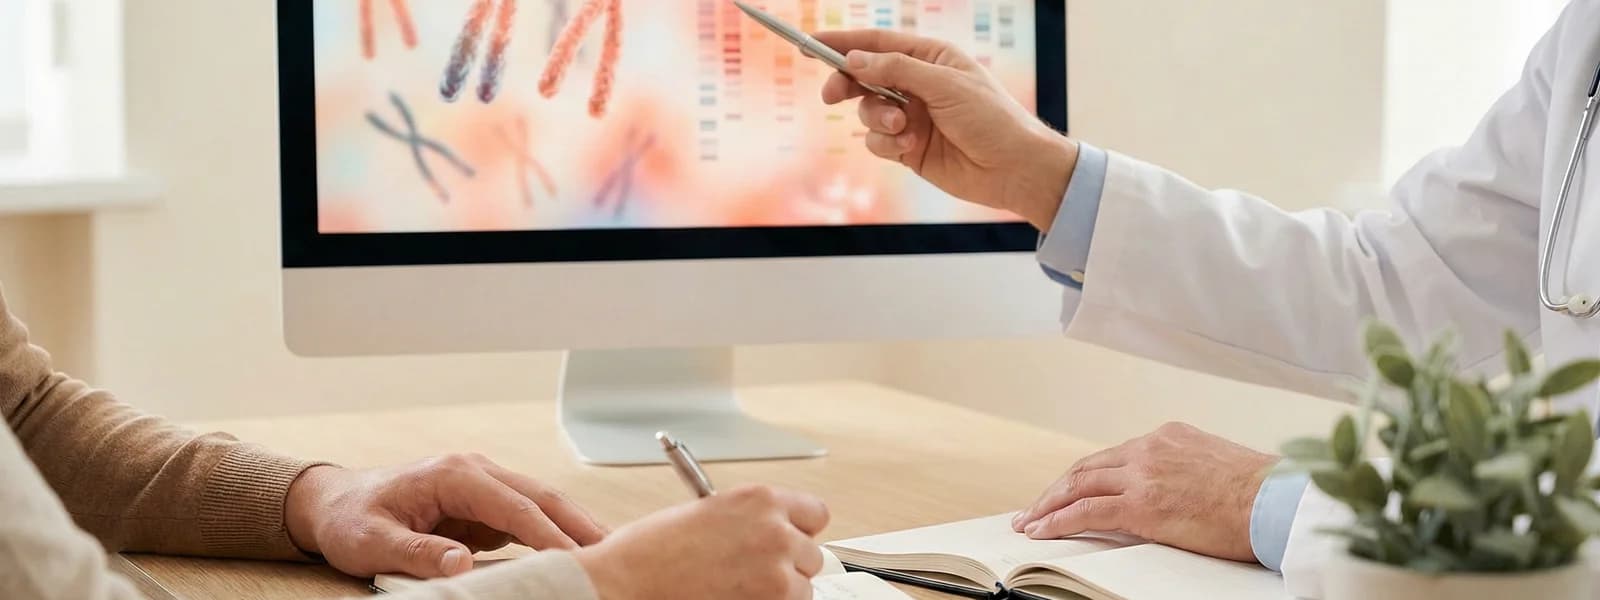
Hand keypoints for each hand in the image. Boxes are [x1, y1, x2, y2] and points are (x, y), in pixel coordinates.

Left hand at [284, 454, 606, 578]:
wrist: (334, 503)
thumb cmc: (351, 518)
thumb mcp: (372, 541)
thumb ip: (417, 552)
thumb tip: (461, 565)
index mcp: (454, 474)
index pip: (514, 505)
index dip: (548, 533)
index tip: (574, 558)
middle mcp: (476, 472)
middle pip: (541, 496)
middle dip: (579, 523)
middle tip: (613, 551)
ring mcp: (483, 487)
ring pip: (541, 505)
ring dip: (573, 527)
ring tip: (605, 553)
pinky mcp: (484, 506)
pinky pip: (527, 520)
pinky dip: (553, 535)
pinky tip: (573, 554)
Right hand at [576, 485, 829, 599]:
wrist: (622, 584)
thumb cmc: (648, 552)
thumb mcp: (706, 513)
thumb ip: (748, 520)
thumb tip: (772, 534)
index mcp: (759, 500)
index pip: (815, 514)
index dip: (799, 531)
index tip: (789, 542)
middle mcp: (775, 532)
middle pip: (811, 555)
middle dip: (787, 566)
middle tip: (752, 574)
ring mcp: (776, 573)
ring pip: (802, 589)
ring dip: (779, 594)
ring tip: (736, 591)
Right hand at [815, 29, 1078, 230]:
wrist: (1013, 168)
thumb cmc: (991, 118)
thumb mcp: (943, 85)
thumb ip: (895, 70)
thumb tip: (854, 60)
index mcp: (931, 58)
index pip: (878, 43)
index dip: (843, 43)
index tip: (811, 45)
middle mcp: (918, 84)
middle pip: (865, 76)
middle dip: (848, 85)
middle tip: (832, 95)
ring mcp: (912, 116)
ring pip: (868, 111)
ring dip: (877, 119)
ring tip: (902, 128)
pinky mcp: (909, 147)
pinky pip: (878, 141)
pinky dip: (887, 144)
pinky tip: (909, 148)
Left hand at [1012, 423, 1275, 562]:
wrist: (1277, 502)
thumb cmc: (1261, 492)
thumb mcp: (1216, 464)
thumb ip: (1184, 469)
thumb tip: (1174, 488)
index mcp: (1168, 436)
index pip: (1113, 455)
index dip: (1086, 474)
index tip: (1070, 487)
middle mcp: (1149, 448)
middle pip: (1087, 467)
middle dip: (1057, 488)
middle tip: (1035, 507)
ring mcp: (1142, 475)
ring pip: (1078, 485)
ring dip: (1048, 505)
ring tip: (1029, 522)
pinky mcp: (1141, 505)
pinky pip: (1086, 512)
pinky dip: (1058, 521)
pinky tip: (1042, 531)